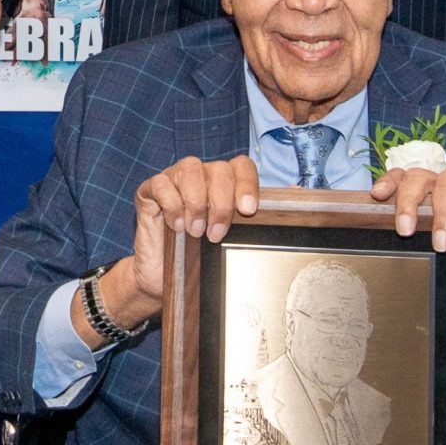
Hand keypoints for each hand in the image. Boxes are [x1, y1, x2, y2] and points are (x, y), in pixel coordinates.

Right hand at [105, 154, 262, 333]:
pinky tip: (176, 226)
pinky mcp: (149, 190)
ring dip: (197, 202)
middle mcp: (200, 175)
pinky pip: (162, 184)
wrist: (162, 278)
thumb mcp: (231, 240)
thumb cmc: (198, 258)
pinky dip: (172, 205)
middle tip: (216, 233)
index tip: (248, 210)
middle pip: (219, 169)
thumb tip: (296, 195)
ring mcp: (174, 179)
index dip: (247, 184)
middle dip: (221, 202)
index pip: (241, 166)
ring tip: (196, 231)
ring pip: (191, 169)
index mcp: (223, 182)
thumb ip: (257, 217)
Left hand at [368, 166, 445, 352]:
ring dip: (442, 211)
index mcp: (425, 199)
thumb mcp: (429, 259)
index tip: (377, 196)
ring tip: (441, 242)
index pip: (402, 179)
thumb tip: (372, 254)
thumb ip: (409, 248)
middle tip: (405, 230)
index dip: (389, 182)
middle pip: (420, 178)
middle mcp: (444, 190)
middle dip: (409, 201)